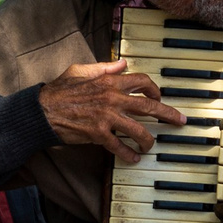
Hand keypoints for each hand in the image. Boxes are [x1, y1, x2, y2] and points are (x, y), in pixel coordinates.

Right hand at [39, 59, 184, 162]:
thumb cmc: (59, 90)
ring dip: (148, 140)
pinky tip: (133, 158)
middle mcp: (112, 98)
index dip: (155, 89)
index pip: (142, 81)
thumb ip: (103, 66)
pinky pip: (119, 146)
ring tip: (150, 145)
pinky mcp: (98, 134)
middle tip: (180, 121)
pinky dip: (128, 154)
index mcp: (109, 81)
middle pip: (149, 106)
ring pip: (138, 130)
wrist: (42, 111)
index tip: (159, 97)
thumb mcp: (81, 70)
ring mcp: (106, 117)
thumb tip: (122, 63)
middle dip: (168, 114)